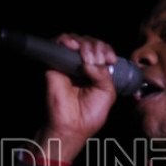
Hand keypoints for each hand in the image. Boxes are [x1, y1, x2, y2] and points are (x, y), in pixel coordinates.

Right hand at [35, 33, 117, 161]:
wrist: (73, 125)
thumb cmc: (90, 113)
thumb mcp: (107, 92)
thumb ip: (104, 74)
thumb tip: (92, 60)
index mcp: (97, 71)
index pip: (102, 50)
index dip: (107, 50)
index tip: (111, 59)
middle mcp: (82, 65)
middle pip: (90, 42)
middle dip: (97, 46)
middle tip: (99, 59)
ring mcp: (68, 64)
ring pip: (76, 40)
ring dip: (85, 44)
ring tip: (88, 56)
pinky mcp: (54, 64)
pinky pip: (58, 43)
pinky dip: (67, 40)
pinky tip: (74, 48)